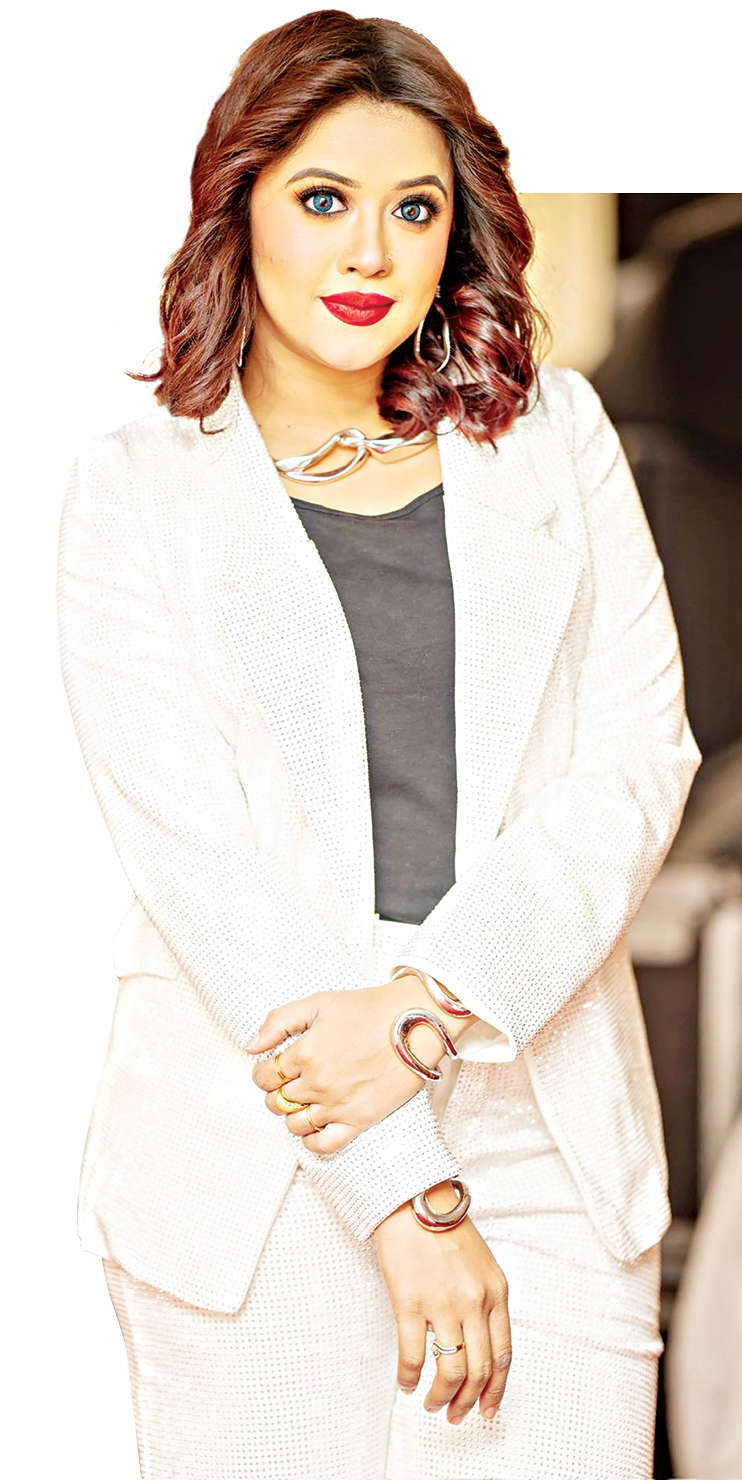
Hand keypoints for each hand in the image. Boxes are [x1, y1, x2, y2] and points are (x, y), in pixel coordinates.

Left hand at [246, 977, 462, 1152]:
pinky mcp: (360, 1120)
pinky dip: (311, 1140)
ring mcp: (338, 1105)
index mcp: (304, 1052)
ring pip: (294, 1124)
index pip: (263, 1076)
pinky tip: (315, 1125)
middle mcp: (317, 1082)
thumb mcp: (319, 1003)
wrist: (415, 1023)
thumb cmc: (369, 1009)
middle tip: (291, 1082)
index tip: (274, 1068)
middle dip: (277, 1092)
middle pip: (276, 1101)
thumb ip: (279, 1021)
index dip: (263, 1072)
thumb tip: (251, 1047)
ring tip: (305, 1100)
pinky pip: (323, 1145)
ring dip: (292, 1114)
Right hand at [372, 1182, 511, 1424]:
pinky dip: (409, 1377)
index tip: (488, 1409)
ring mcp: (442, 1304)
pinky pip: (413, 1355)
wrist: (413, 1198)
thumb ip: (484, 1300)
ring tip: (432, 1404)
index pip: (503, 1355)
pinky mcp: (410, 1302)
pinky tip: (406, 1382)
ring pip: (450, 1371)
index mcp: (496, 1293)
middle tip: (457, 1416)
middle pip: (479, 1370)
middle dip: (468, 1401)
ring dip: (442, 1397)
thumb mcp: (480, 1263)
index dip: (496, 1389)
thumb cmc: (444, 1228)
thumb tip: (477, 1342)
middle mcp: (474, 1302)